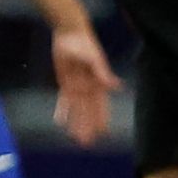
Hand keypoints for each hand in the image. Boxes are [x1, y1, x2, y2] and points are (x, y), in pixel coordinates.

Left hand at [48, 25, 118, 146]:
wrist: (70, 33)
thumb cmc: (83, 43)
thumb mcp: (93, 57)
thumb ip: (103, 72)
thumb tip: (116, 86)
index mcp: (97, 83)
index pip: (100, 105)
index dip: (101, 119)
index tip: (103, 133)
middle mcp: (89, 87)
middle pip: (88, 111)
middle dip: (88, 127)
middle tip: (87, 144)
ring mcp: (77, 85)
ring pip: (77, 109)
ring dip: (76, 122)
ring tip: (75, 138)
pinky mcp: (66, 81)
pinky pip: (64, 100)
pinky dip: (63, 110)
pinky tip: (60, 122)